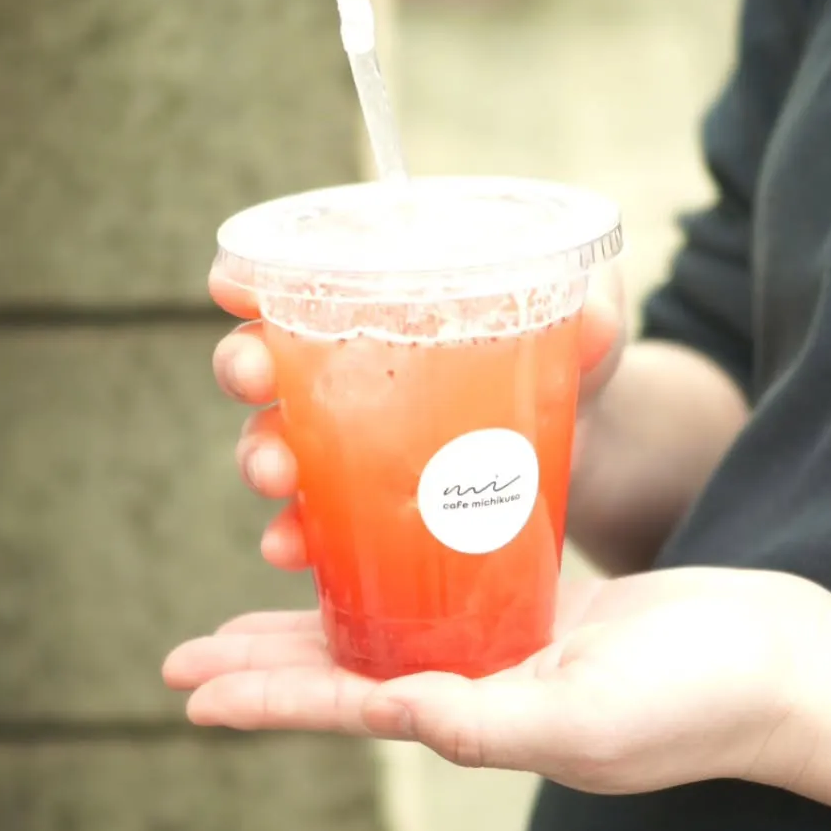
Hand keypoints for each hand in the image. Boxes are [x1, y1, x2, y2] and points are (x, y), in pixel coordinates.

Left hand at [163, 566, 830, 794]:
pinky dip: (406, 567)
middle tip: (183, 654)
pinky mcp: (554, 610)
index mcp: (483, 723)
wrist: (791, 666)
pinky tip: (376, 545)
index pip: (349, 708)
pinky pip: (458, 587)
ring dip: (321, 619)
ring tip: (254, 607)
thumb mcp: (591, 719)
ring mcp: (519, 652)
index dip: (266, 699)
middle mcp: (486, 691)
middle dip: (266, 664)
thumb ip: (492, 723)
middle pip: (350, 672)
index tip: (188, 690)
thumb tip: (394, 713)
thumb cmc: (702, 700)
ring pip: (394, 627)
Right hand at [210, 266, 627, 572]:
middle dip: (245, 367)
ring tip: (276, 474)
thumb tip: (597, 320)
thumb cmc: (567, 362)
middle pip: (266, 364)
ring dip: (259, 455)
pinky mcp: (368, 509)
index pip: (298, 284)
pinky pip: (314, 524)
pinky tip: (291, 550)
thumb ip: (590, 318)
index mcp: (383, 309)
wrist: (587, 445)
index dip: (254, 280)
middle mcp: (345, 374)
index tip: (233, 287)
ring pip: (275, 444)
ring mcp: (350, 447)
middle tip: (256, 378)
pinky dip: (295, 536)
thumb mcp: (585, 334)